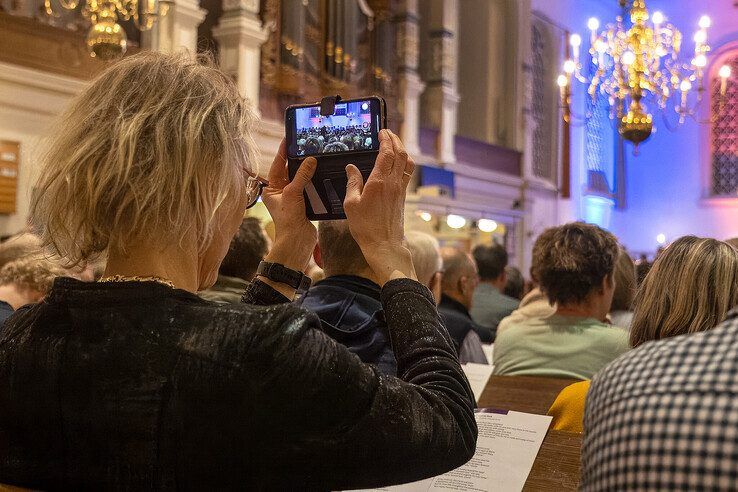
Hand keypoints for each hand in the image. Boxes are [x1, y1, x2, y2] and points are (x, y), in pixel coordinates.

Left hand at [261, 139, 316, 273]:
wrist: (297, 240)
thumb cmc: (288, 219)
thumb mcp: (292, 193)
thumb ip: (301, 175)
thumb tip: (310, 160)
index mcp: (271, 189)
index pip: (277, 166)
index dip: (283, 153)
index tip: (289, 140)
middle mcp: (281, 192)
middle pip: (290, 171)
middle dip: (298, 160)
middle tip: (306, 146)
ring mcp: (293, 198)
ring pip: (301, 179)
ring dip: (308, 171)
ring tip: (315, 156)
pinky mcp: (304, 204)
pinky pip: (309, 188)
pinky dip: (315, 182)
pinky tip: (321, 173)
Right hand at [344, 130, 416, 285]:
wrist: (385, 244)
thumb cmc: (366, 227)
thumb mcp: (352, 205)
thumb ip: (352, 183)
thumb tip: (351, 169)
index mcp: (379, 182)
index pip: (387, 153)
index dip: (386, 139)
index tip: (382, 132)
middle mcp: (393, 183)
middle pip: (400, 154)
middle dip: (395, 140)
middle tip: (388, 133)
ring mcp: (400, 189)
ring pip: (407, 162)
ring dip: (402, 150)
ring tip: (394, 144)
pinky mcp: (402, 196)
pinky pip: (407, 173)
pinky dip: (404, 162)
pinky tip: (398, 163)